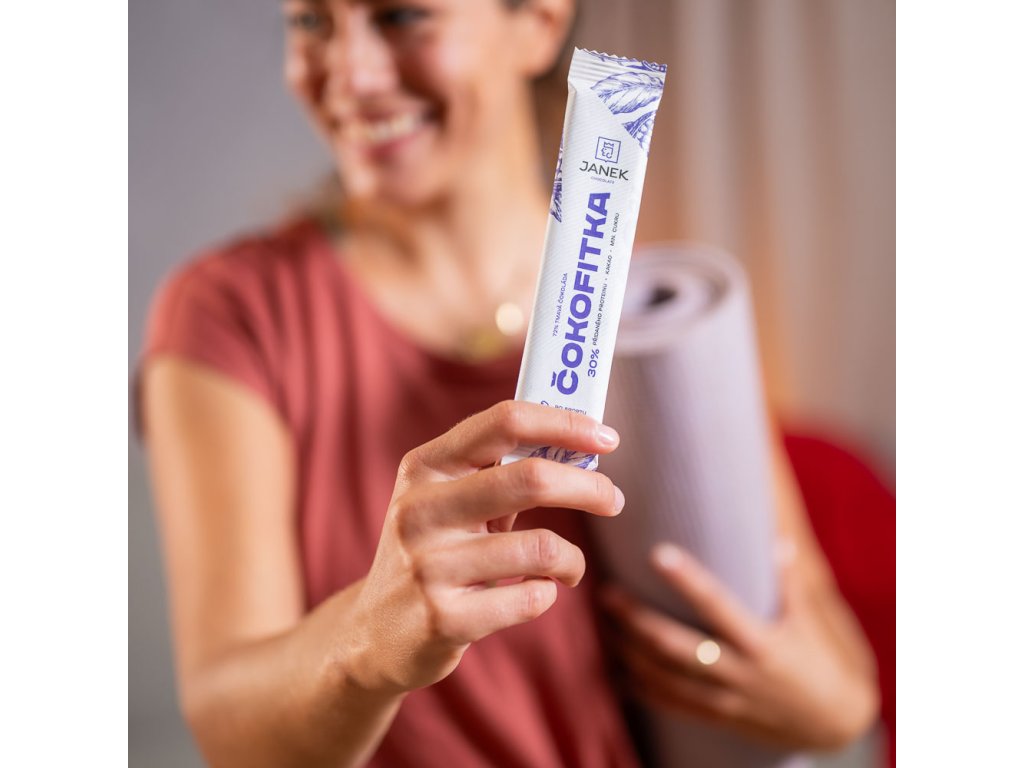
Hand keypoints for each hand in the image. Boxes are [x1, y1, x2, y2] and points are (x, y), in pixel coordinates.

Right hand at [344, 400, 624, 694]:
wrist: (374, 634)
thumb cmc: (432, 552)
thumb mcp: (446, 501)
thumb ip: (498, 470)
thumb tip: (581, 441)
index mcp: (424, 467)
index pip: (503, 422)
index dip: (564, 424)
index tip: (607, 438)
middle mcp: (419, 510)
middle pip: (531, 478)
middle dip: (589, 488)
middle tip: (613, 500)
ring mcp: (427, 566)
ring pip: (542, 548)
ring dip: (572, 559)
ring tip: (568, 567)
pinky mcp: (443, 619)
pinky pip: (531, 599)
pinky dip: (547, 594)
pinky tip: (532, 594)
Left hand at [602, 541, 878, 750]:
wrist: (833, 725)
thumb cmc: (820, 663)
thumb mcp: (809, 622)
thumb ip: (790, 584)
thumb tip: (778, 540)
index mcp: (762, 643)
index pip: (717, 606)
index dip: (687, 581)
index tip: (658, 553)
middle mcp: (739, 672)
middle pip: (675, 646)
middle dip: (637, 620)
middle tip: (607, 593)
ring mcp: (725, 699)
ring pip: (665, 677)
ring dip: (630, 652)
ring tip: (606, 626)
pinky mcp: (717, 717)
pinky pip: (672, 705)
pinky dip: (642, 689)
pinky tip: (618, 672)